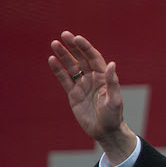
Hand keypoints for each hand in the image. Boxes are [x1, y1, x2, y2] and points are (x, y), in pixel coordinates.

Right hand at [48, 31, 136, 161]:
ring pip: (71, 67)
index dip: (86, 48)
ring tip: (54, 43)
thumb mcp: (114, 100)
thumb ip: (112, 82)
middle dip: (74, 47)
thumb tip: (111, 64)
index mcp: (103, 78)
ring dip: (63, 55)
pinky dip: (58, 69)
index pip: (94, 58)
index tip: (77, 38)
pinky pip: (64, 79)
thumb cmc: (113, 116)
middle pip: (82, 59)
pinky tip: (51, 59)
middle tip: (64, 35)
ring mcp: (82, 86)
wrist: (105, 132)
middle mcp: (93, 79)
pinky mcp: (73, 94)